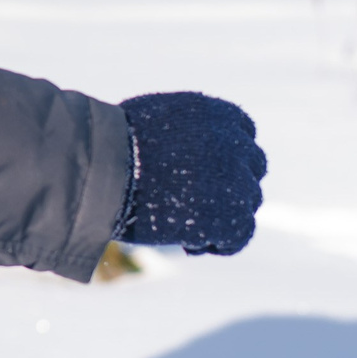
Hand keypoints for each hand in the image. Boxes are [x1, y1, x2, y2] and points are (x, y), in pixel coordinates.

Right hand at [115, 92, 265, 255]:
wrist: (105, 167)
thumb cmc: (114, 145)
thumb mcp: (154, 121)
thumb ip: (181, 133)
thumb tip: (179, 149)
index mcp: (220, 115)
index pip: (243, 136)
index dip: (225, 158)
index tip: (203, 175)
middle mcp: (235, 143)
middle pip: (250, 170)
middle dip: (229, 187)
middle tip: (195, 204)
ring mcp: (237, 179)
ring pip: (247, 203)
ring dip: (222, 215)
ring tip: (184, 226)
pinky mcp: (232, 214)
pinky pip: (239, 236)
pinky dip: (220, 242)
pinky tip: (189, 242)